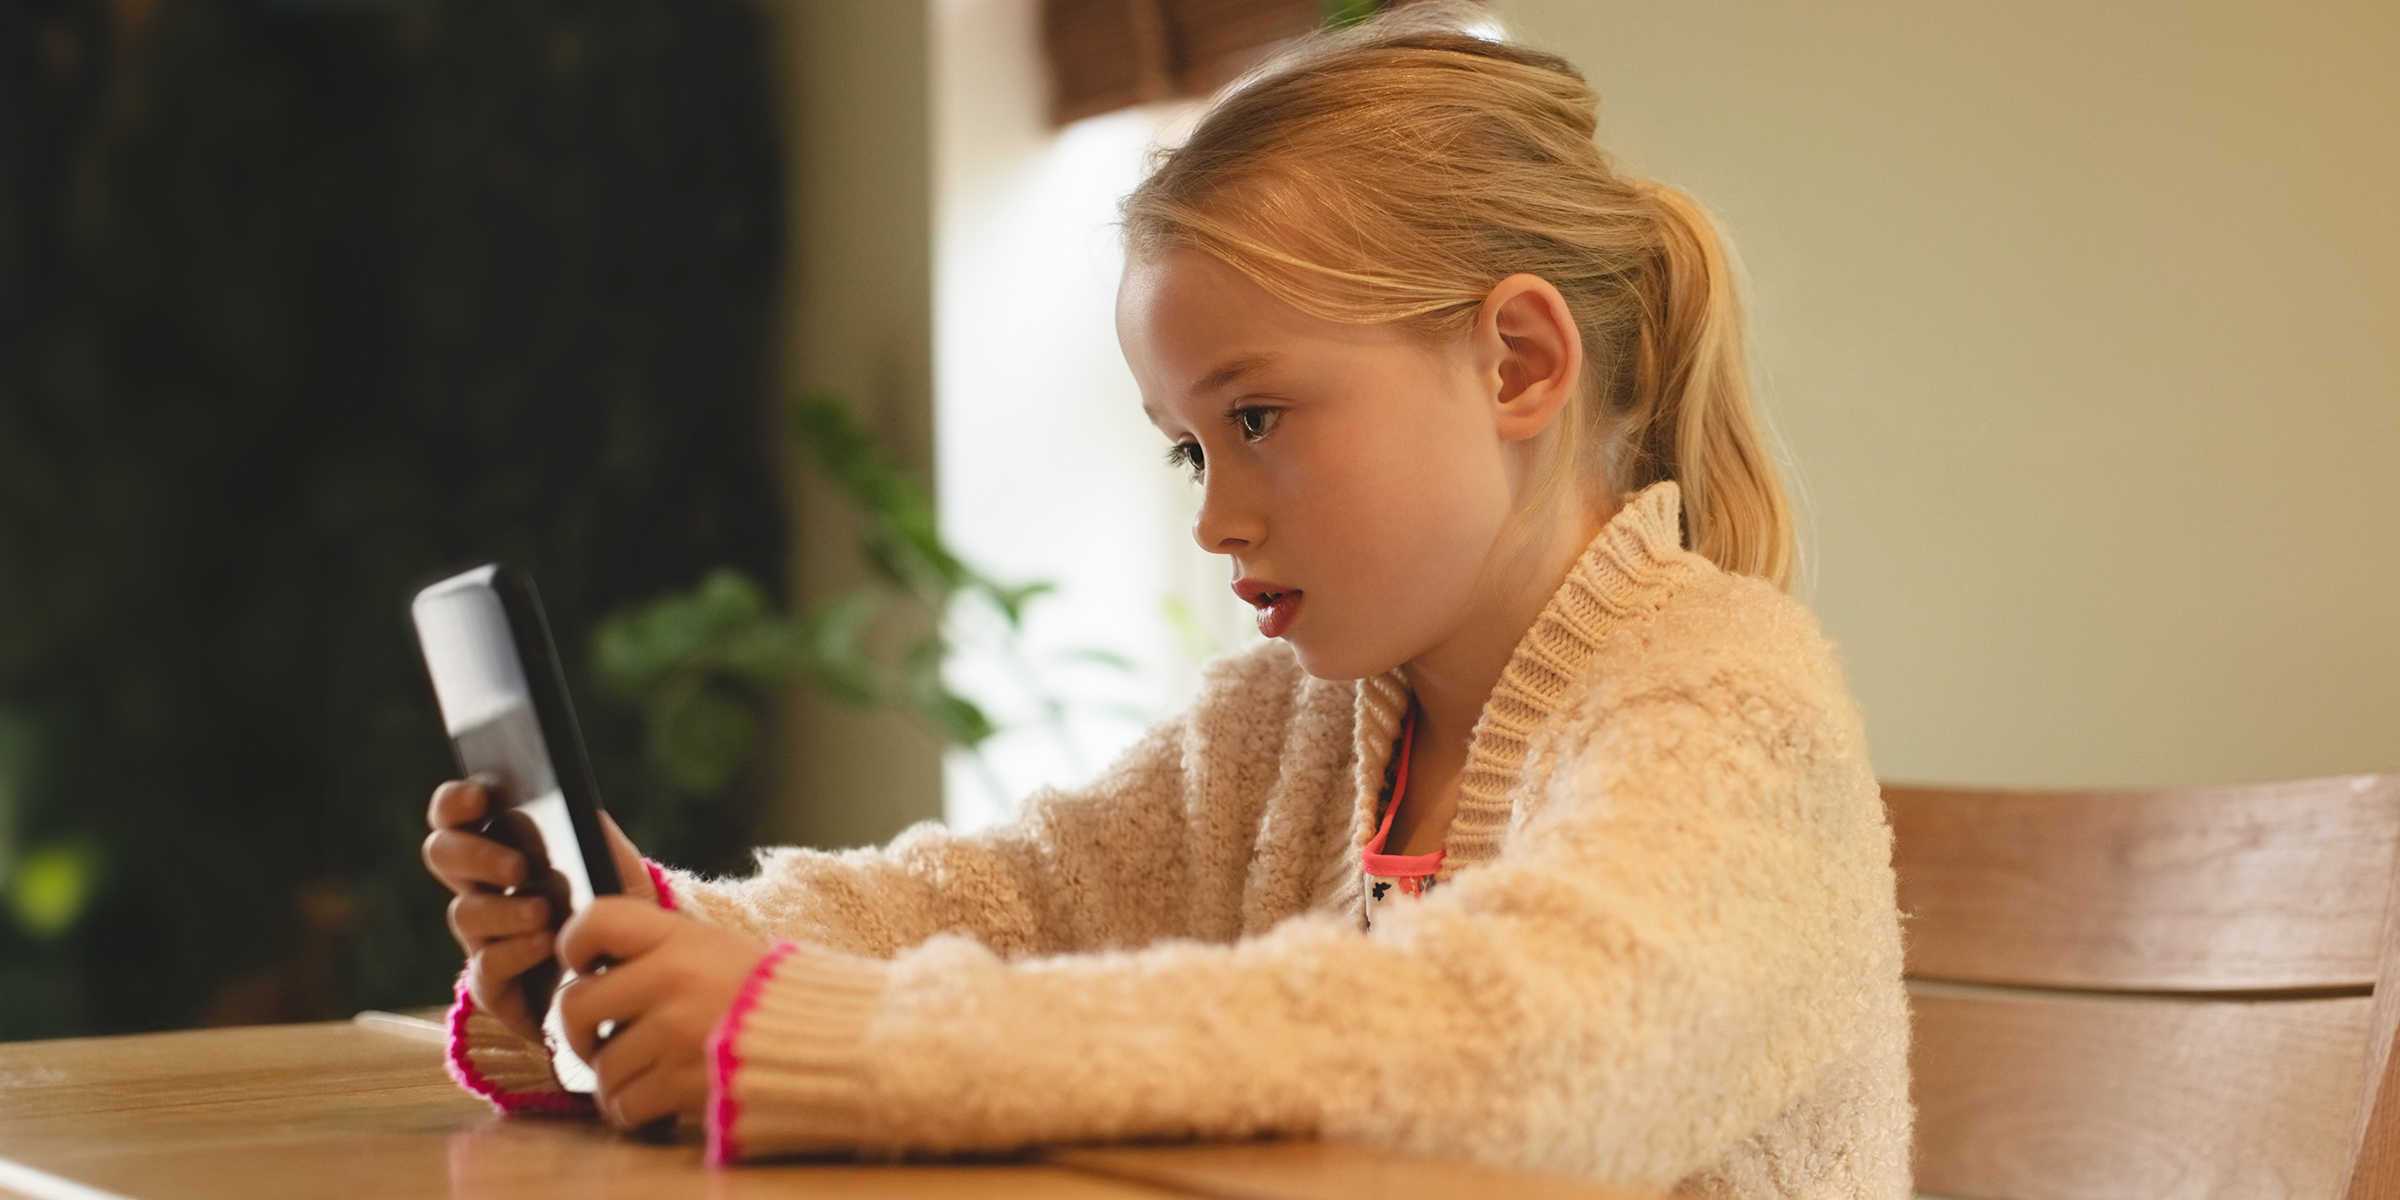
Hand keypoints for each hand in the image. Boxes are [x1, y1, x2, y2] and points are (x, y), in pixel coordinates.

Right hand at [422, 779, 652, 1039]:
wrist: (635, 974)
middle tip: (518, 865)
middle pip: (443, 855)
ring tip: (544, 912)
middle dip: (475, 856)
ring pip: (464, 914)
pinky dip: (515, 952)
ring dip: (504, 910)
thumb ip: (598, 836)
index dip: (455, 802)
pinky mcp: (495, 986)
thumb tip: (578, 807)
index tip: (478, 798)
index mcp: (501, 845)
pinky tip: (546, 943)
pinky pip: (486, 969)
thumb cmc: (618, 907)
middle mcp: (482, 887)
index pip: (455, 814)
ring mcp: (483, 937)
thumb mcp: (617, 866)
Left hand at [555, 898, 769, 1128]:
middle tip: (600, 1037)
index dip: (574, 944)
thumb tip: (593, 967)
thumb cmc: (769, 995)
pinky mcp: (682, 1083)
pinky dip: (632, 1108)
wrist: (832, 1038)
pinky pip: (622, 1104)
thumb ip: (659, 952)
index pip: (596, 920)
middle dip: (580, 1030)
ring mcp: (674, 1033)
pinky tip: (654, 1099)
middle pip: (575, 1005)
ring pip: (600, 1066)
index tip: (587, 966)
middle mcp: (670, 980)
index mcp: (678, 937)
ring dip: (615, 1077)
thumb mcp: (715, 948)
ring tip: (643, 1072)